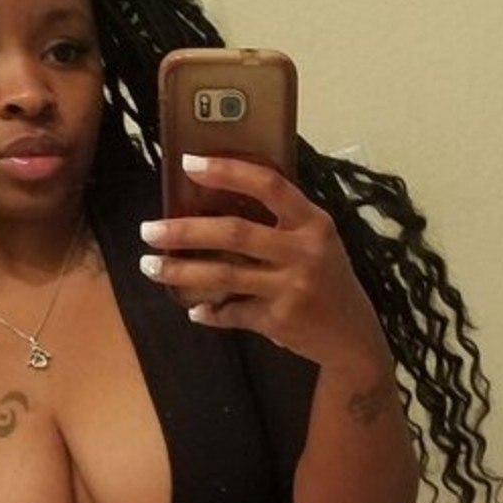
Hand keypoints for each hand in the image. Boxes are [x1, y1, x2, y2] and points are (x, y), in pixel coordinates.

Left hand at [139, 155, 387, 370]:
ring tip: (150, 266)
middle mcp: (303, 252)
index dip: (228, 171)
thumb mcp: (316, 241)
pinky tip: (193, 310)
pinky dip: (210, 313)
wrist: (353, 337)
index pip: (269, 185)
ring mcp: (290, 288)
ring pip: (224, 275)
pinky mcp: (279, 321)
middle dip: (185, 231)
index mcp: (313, 222)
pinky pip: (233, 313)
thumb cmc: (328, 280)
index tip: (189, 164)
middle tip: (148, 230)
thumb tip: (218, 202)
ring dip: (181, 272)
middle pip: (234, 233)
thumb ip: (281, 222)